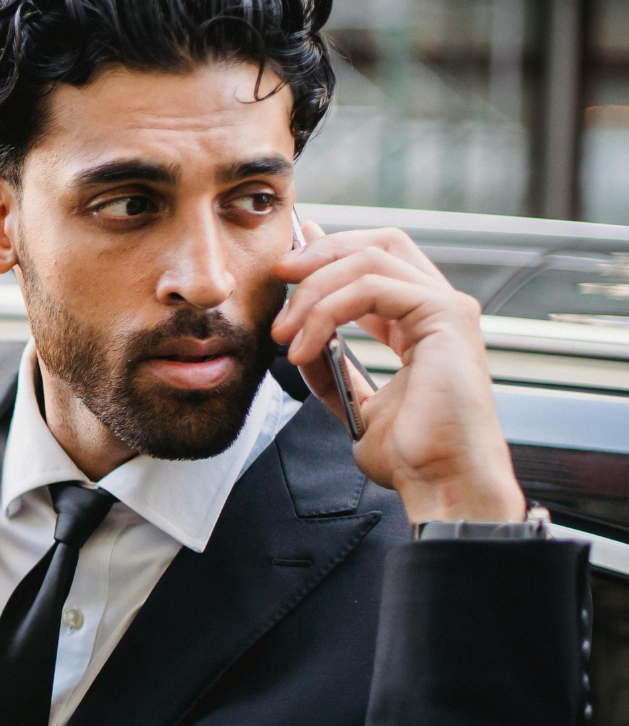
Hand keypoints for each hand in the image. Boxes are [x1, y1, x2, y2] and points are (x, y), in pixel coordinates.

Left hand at [271, 222, 524, 523]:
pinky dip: (327, 312)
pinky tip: (304, 348)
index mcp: (420, 323)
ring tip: (283, 333)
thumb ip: (330, 362)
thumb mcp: (352, 400)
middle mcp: (438, 308)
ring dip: (313, 291)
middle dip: (320, 253)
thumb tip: (296, 331)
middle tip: (278, 277)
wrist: (439, 482)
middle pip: (378, 243)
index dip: (327, 255)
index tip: (284, 269)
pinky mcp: (446, 316)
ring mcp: (447, 308)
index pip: (374, 263)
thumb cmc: (409, 455)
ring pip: (368, 260)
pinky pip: (372, 288)